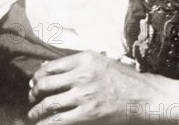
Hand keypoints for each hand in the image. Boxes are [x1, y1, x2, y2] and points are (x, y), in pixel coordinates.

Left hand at [27, 51, 178, 123]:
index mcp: (86, 59)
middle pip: (45, 83)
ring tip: (34, 114)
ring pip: (48, 103)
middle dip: (34, 93)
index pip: (51, 66)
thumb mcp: (104, 63)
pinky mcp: (87, 113)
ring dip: (36, 111)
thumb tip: (56, 71)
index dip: (38, 76)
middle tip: (32, 98)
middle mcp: (83, 74)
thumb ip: (82, 65)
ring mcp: (84, 94)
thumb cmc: (128, 79)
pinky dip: (45, 124)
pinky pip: (57, 120)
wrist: (146, 95)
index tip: (35, 82)